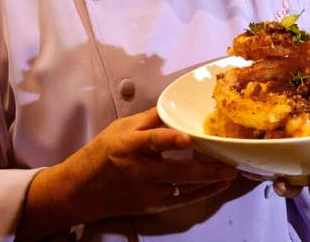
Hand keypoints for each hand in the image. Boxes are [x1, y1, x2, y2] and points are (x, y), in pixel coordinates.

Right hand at [19, 108, 236, 237]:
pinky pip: (180, 200)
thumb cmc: (100, 154)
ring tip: (230, 173)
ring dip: (209, 182)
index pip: (151, 142)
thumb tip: (174, 105)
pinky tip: (217, 186)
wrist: (78, 191)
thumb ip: (149, 118)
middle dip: (206, 169)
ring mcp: (145, 191)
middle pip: (176, 171)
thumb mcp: (120, 128)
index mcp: (128, 146)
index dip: (170, 140)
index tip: (189, 139)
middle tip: (230, 163)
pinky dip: (200, 194)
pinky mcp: (150, 205)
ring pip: (183, 188)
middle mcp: (138, 170)